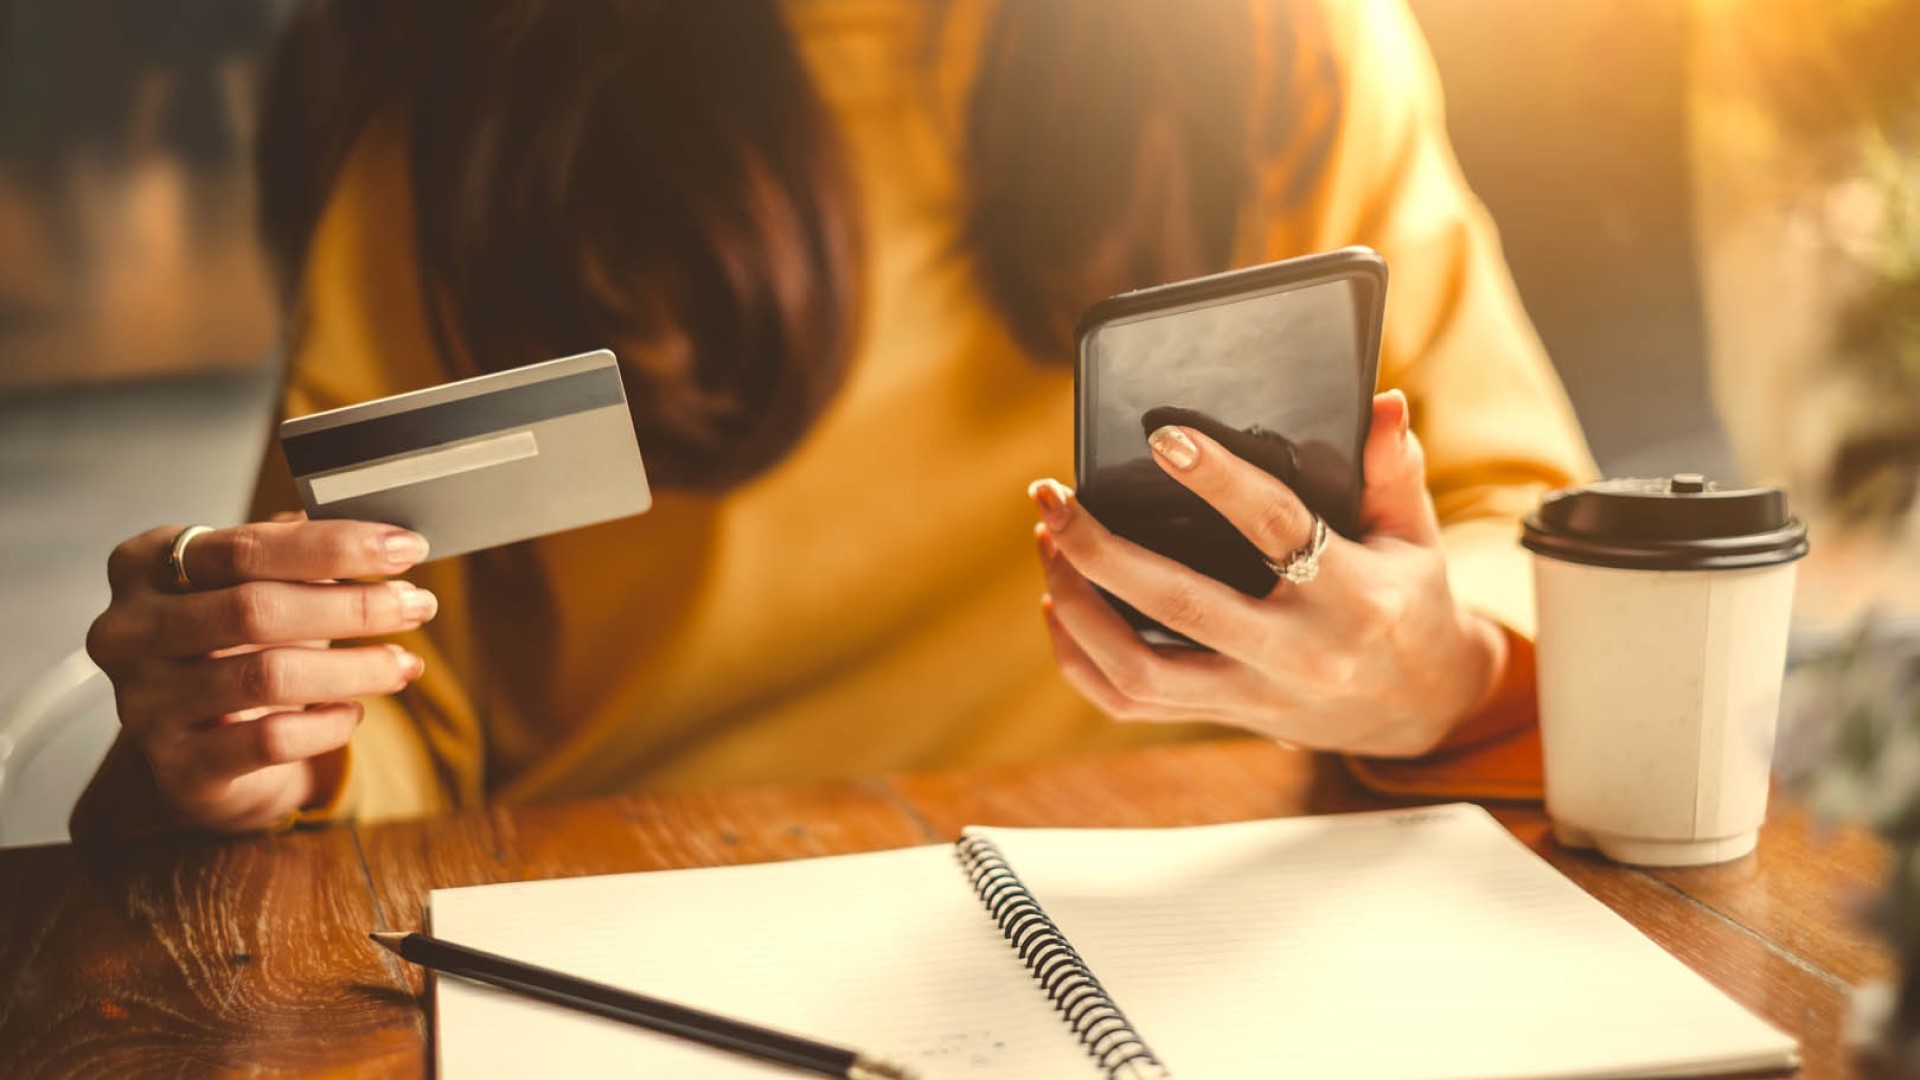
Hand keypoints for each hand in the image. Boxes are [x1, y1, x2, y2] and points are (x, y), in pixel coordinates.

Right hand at [85, 516, 436, 830]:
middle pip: (254, 609)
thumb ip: (304, 556)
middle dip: (353, 606)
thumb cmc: (237, 646)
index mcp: (146, 565)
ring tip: (404, 662)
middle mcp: (129, 632)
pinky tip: (354, 713)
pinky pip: (271, 740)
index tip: (406, 548)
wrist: (203, 746)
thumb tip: (385, 538)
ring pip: (267, 676)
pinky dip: (328, 724)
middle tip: (417, 605)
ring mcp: (145, 703)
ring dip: (355, 667)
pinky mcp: (179, 767)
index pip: (246, 547)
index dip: (335, 545)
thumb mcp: (259, 587)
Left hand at [1031, 390, 1506, 756]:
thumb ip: (1394, 470)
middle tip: (1054, 497)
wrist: (1420, 709)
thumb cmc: (1408, 603)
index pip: (1276, 528)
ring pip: (1139, 669)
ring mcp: (1253, 694)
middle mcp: (1296, 653)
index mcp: (1351, 596)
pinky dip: (1080, 658)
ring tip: (1050, 542)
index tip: (1163, 438)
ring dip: (1077, 606)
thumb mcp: (1416, 536)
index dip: (1218, 480)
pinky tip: (1058, 604)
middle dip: (1101, 549)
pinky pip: (1130, 702)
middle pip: (1179, 605)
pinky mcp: (1222, 716)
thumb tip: (1380, 402)